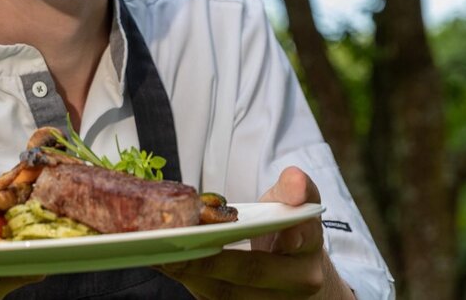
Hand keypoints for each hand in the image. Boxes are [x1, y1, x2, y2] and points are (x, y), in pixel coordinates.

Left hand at [159, 167, 354, 298]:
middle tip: (175, 239)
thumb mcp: (298, 207)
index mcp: (309, 253)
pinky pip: (210, 298)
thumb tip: (295, 178)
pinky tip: (161, 260)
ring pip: (224, 292)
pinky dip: (184, 278)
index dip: (284, 234)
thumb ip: (296, 189)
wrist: (303, 280)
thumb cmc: (291, 234)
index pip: (298, 241)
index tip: (249, 228)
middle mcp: (293, 287)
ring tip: (156, 249)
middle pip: (249, 273)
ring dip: (188, 271)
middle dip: (210, 258)